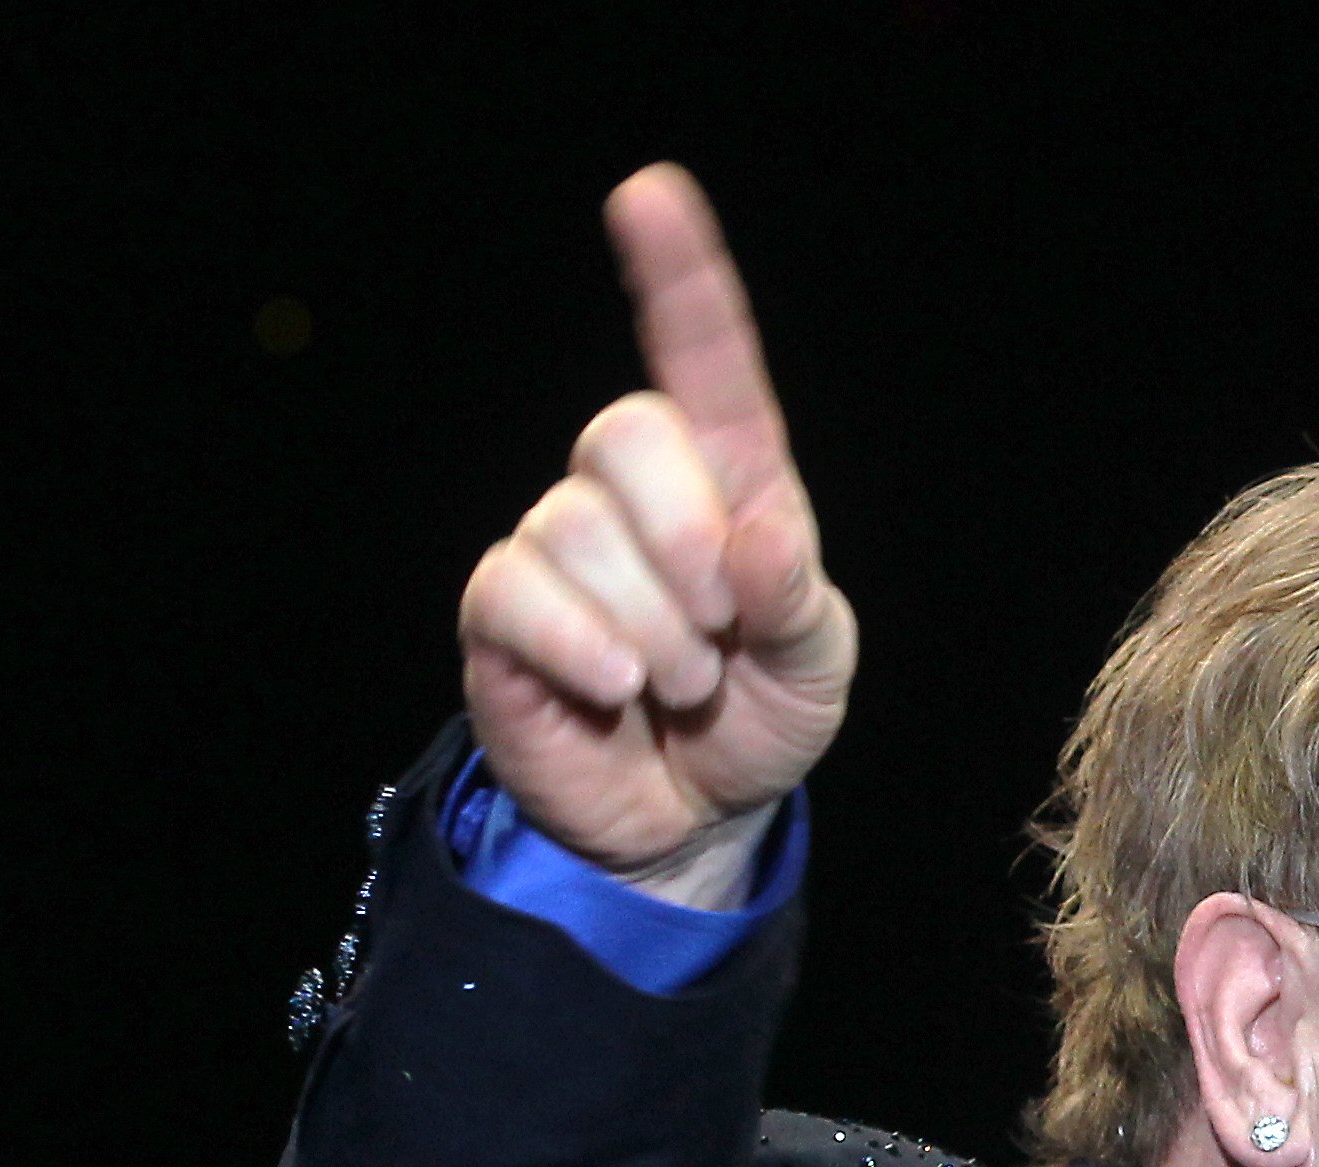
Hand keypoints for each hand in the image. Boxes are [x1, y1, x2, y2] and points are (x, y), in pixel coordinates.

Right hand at [458, 165, 857, 882]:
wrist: (696, 817)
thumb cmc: (760, 717)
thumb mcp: (815, 668)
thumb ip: (799, 602)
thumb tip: (761, 537)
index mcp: (726, 479)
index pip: (703, 361)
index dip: (678, 279)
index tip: (650, 196)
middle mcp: (632, 492)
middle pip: (626, 434)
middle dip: (688, 541)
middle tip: (722, 634)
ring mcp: (558, 546)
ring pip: (577, 528)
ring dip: (653, 629)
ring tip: (679, 684)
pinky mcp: (502, 614)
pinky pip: (522, 593)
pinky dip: (585, 648)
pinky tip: (621, 690)